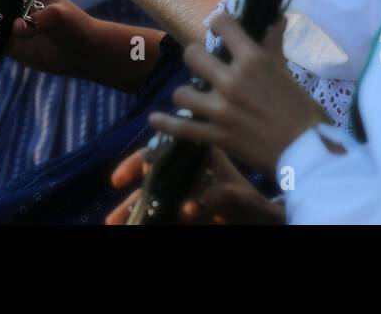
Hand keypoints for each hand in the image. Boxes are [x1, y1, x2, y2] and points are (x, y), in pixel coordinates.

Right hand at [105, 145, 284, 224]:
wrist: (268, 223)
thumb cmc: (261, 206)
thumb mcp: (249, 204)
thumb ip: (229, 200)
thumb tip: (200, 201)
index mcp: (200, 161)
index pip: (162, 153)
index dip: (136, 164)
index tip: (119, 179)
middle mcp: (190, 177)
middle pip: (152, 182)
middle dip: (130, 200)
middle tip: (112, 219)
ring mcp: (187, 198)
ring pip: (155, 203)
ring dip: (135, 215)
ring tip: (114, 227)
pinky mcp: (188, 217)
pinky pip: (166, 218)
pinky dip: (151, 222)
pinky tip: (138, 228)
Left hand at [146, 16, 328, 174]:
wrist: (307, 153)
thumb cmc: (303, 111)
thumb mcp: (287, 74)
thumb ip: (274, 46)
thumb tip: (278, 18)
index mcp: (253, 60)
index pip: (223, 25)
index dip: (218, 23)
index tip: (218, 27)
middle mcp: (232, 80)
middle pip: (193, 55)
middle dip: (197, 58)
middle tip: (204, 66)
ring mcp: (221, 109)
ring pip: (182, 92)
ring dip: (187, 93)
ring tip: (193, 96)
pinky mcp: (216, 135)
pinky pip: (182, 127)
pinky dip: (166, 123)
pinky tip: (155, 118)